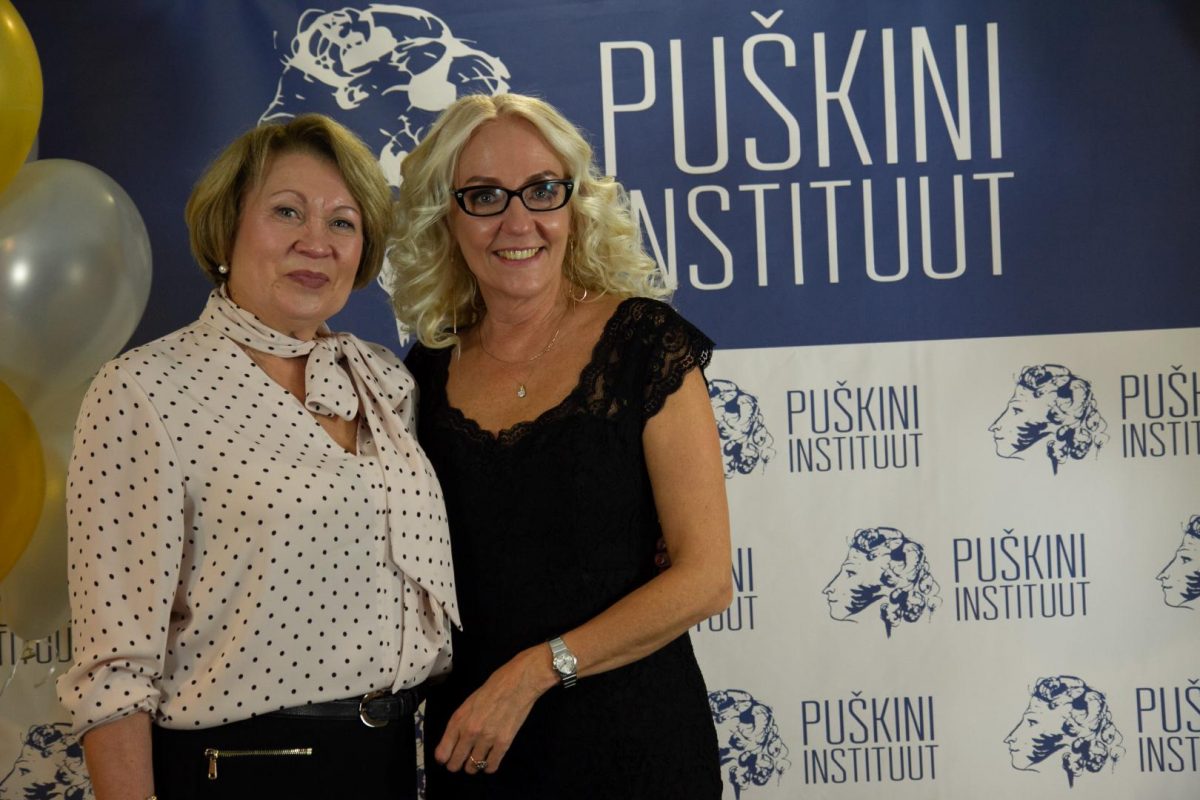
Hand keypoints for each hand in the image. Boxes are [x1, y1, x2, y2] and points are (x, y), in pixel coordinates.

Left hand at [434, 647, 551, 773]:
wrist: (519, 682)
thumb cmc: (493, 687)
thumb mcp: (469, 702)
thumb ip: (460, 722)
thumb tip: (454, 740)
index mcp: (459, 719)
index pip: (442, 752)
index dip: (443, 758)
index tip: (446, 758)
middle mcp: (470, 732)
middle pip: (456, 763)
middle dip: (456, 765)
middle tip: (460, 763)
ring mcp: (487, 739)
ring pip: (473, 767)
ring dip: (473, 766)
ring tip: (476, 760)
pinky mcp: (503, 743)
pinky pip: (491, 766)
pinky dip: (489, 767)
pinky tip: (490, 761)